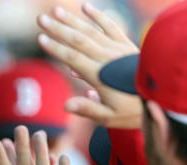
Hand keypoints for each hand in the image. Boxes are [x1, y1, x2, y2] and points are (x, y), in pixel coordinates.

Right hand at [37, 3, 141, 128]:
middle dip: (58, 29)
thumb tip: (66, 106)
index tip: (40, 38)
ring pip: (91, 31)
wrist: (160, 99)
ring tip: (56, 10)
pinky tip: (85, 7)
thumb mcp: (109, 117)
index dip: (56, 48)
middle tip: (41, 19)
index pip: (73, 58)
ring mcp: (117, 49)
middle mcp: (108, 59)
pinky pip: (111, 27)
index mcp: (100, 76)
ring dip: (72, 20)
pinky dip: (98, 16)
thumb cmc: (132, 111)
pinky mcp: (126, 45)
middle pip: (79, 40)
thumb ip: (88, 109)